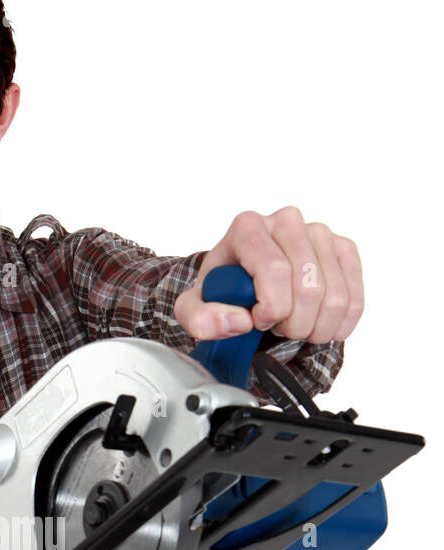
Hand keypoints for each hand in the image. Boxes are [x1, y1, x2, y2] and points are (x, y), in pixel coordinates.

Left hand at [173, 206, 363, 344]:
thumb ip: (201, 319)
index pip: (275, 270)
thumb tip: (238, 321)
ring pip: (334, 296)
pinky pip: (355, 296)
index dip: (271, 308)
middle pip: (308, 286)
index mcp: (248, 227)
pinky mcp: (342, 249)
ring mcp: (318, 233)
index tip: (259, 322)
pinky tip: (318, 326)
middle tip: (277, 327)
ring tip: (293, 325)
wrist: (242, 283)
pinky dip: (339, 324)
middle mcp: (286, 221)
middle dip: (293, 324)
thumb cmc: (222, 291)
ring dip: (314, 326)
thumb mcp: (194, 308)